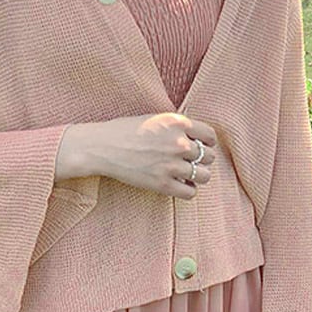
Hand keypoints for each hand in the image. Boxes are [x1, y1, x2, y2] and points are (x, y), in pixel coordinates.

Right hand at [56, 113, 215, 197]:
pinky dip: (187, 190)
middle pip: (210, 157)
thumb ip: (177, 126)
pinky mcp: (163, 184)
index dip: (206, 143)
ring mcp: (172, 164)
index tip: (198, 147)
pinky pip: (191, 192)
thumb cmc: (124, 130)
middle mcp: (179, 143)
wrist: (101, 147)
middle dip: (200, 160)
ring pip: (204, 176)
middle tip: (187, 161)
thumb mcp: (154, 119)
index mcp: (178, 123)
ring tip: (184, 174)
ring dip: (196, 176)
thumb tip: (196, 139)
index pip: (210, 136)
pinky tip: (177, 184)